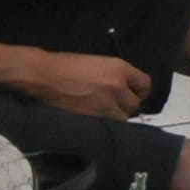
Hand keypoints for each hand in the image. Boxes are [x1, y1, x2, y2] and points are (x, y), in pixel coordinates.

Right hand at [11, 52, 150, 119]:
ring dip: (115, 118)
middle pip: (135, 105)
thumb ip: (114, 75)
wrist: (44, 75)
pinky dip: (103, 126)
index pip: (145, 84)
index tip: (133, 95)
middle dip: (126, 106)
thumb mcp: (97, 62)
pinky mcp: (93, 118)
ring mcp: (106, 104)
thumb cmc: (65, 65)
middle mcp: (117, 86)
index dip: (139, 92)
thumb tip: (124, 88)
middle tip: (114, 106)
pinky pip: (108, 127)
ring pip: (123, 119)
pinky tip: (95, 121)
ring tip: (102, 114)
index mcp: (119, 68)